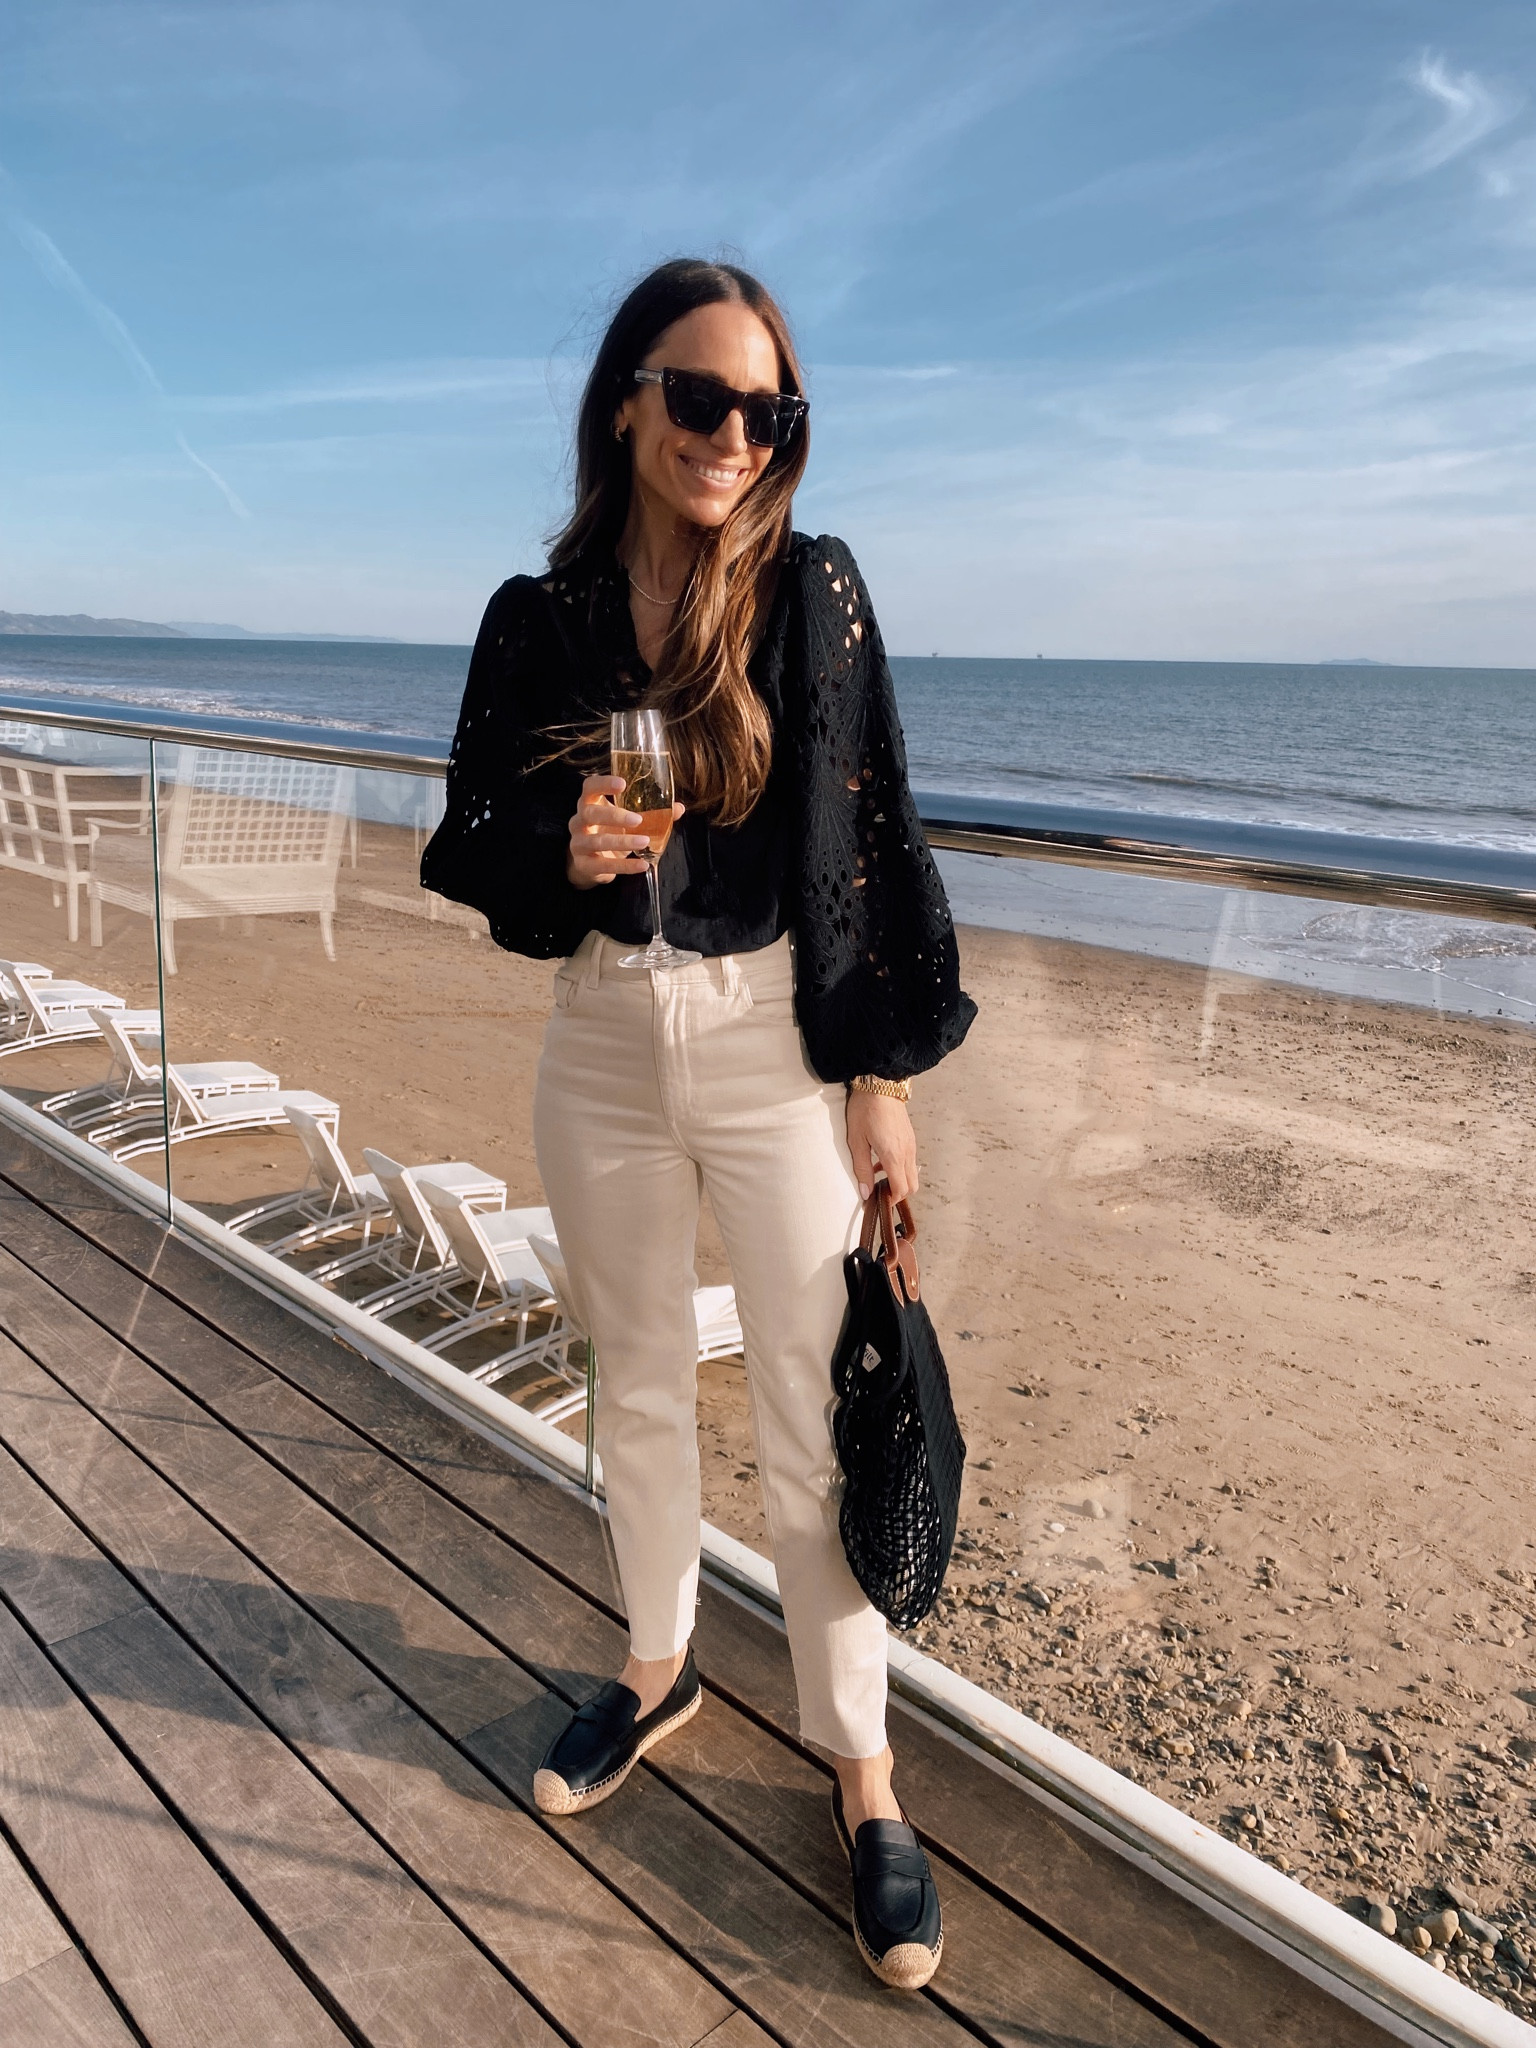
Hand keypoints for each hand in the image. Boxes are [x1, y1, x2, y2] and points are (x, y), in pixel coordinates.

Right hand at [566, 774, 684, 888]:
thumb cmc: (610, 833)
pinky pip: (604, 865)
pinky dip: (625, 866)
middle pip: (590, 813)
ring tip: (645, 841)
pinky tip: (642, 865)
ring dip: (622, 842)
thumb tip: (678, 808)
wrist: (589, 864)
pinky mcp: (584, 865)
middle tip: (639, 819)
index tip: (623, 784)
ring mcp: (578, 843)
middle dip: (614, 815)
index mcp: (590, 803)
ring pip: (597, 841)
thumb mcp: (627, 821)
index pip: (590, 786)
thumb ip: (652, 813)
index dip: (603, 783)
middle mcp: (579, 820)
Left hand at [845, 1091, 917, 1204]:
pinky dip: (900, 1168)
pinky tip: (881, 1160)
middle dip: (897, 1194)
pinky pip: (910, 1162)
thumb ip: (862, 1169)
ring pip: (912, 1174)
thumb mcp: (856, 1141)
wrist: (880, 1084)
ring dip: (898, 1180)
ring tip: (876, 1175)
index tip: (876, 1200)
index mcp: (894, 1156)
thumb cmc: (865, 1110)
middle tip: (878, 1192)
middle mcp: (907, 1152)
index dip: (890, 1200)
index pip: (901, 1189)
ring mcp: (911, 1145)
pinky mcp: (911, 1138)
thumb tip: (866, 1193)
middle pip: (912, 1186)